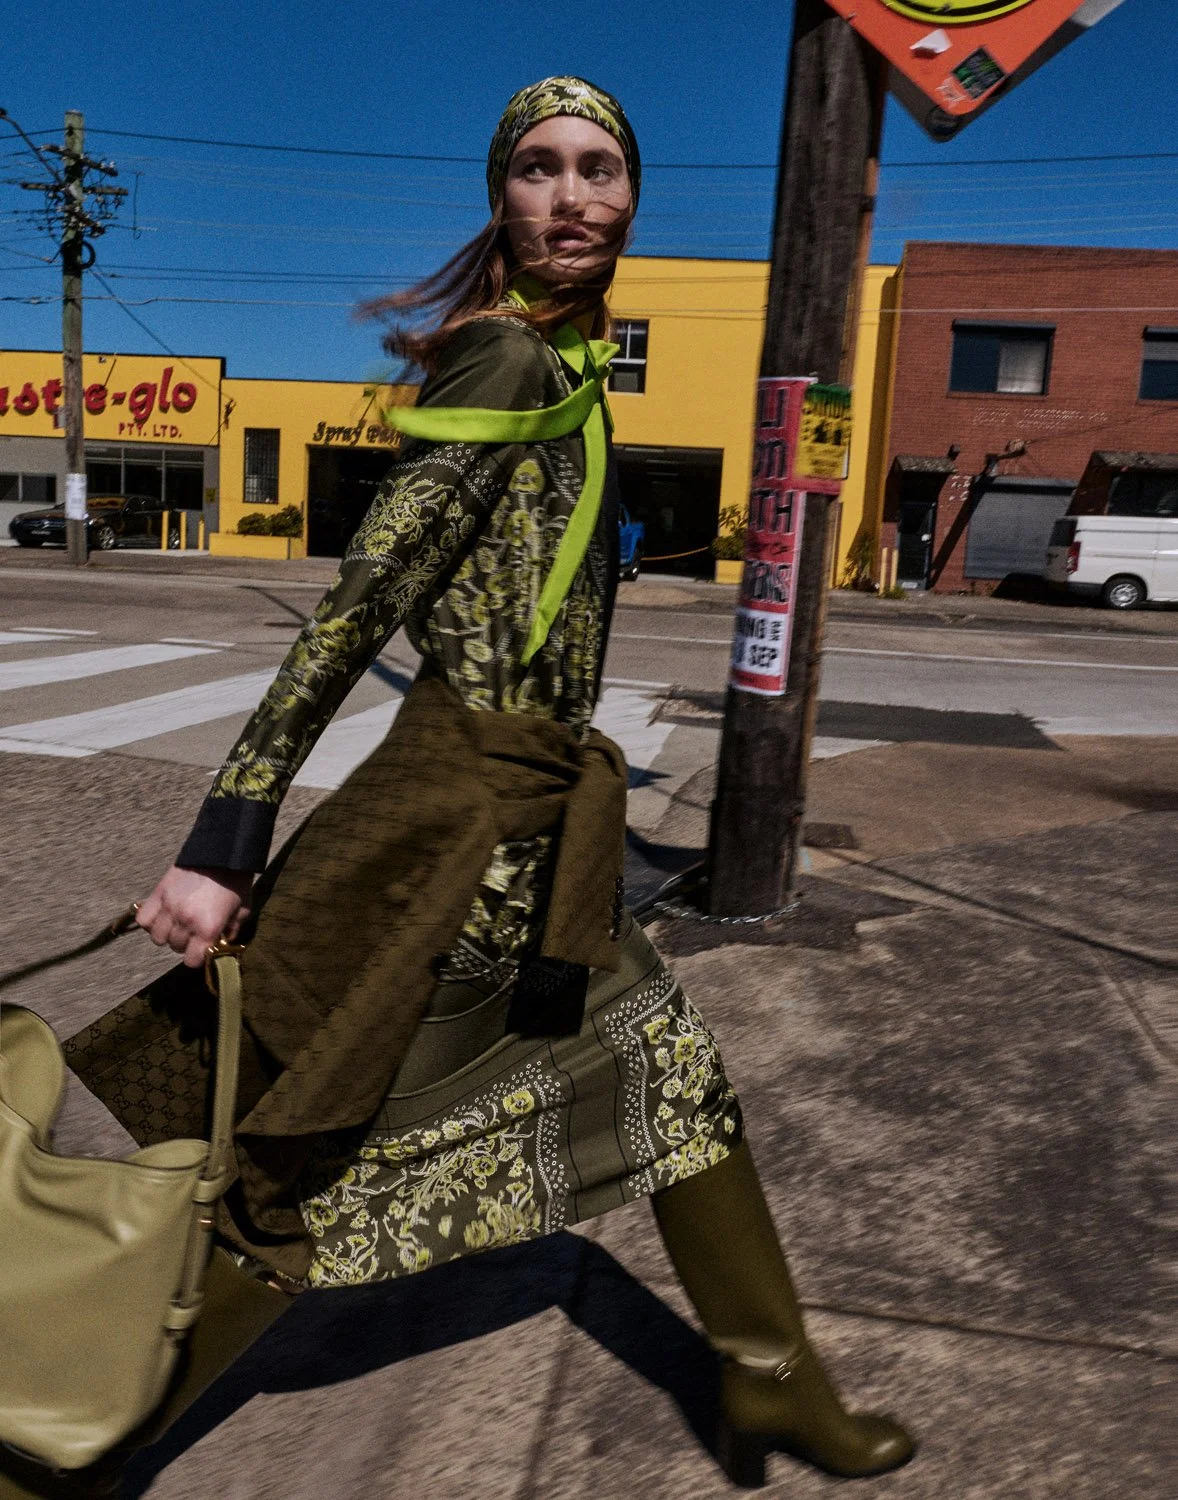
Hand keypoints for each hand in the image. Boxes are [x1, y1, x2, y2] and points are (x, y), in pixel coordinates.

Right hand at [136, 865, 254, 968]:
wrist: (221, 852)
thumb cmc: (235, 882)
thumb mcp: (242, 910)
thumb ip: (232, 930)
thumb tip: (222, 943)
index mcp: (208, 928)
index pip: (191, 961)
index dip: (196, 957)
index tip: (201, 949)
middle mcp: (186, 921)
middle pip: (175, 947)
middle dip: (184, 943)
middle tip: (192, 931)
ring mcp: (169, 907)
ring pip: (157, 937)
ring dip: (167, 934)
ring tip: (176, 924)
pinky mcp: (158, 893)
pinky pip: (143, 920)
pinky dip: (150, 922)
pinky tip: (163, 916)